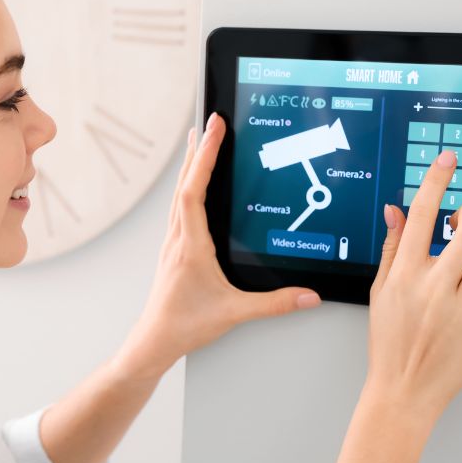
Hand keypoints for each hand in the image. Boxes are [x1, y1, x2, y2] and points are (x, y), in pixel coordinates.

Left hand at [123, 112, 320, 376]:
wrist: (154, 340)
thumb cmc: (184, 325)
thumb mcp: (234, 313)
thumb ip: (274, 304)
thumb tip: (308, 295)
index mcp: (190, 245)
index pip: (194, 190)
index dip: (205, 157)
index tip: (214, 128)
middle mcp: (178, 238)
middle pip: (184, 183)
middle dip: (198, 150)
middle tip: (209, 122)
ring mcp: (172, 243)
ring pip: (179, 195)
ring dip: (190, 166)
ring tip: (198, 143)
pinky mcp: (173, 251)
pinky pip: (178, 209)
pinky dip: (187, 188)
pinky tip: (192, 188)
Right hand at [366, 148, 461, 419]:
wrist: (401, 391)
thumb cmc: (390, 343)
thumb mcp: (380, 292)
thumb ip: (392, 249)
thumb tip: (397, 211)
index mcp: (402, 275)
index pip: (419, 216)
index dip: (436, 182)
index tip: (449, 159)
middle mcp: (431, 288)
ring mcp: (458, 309)